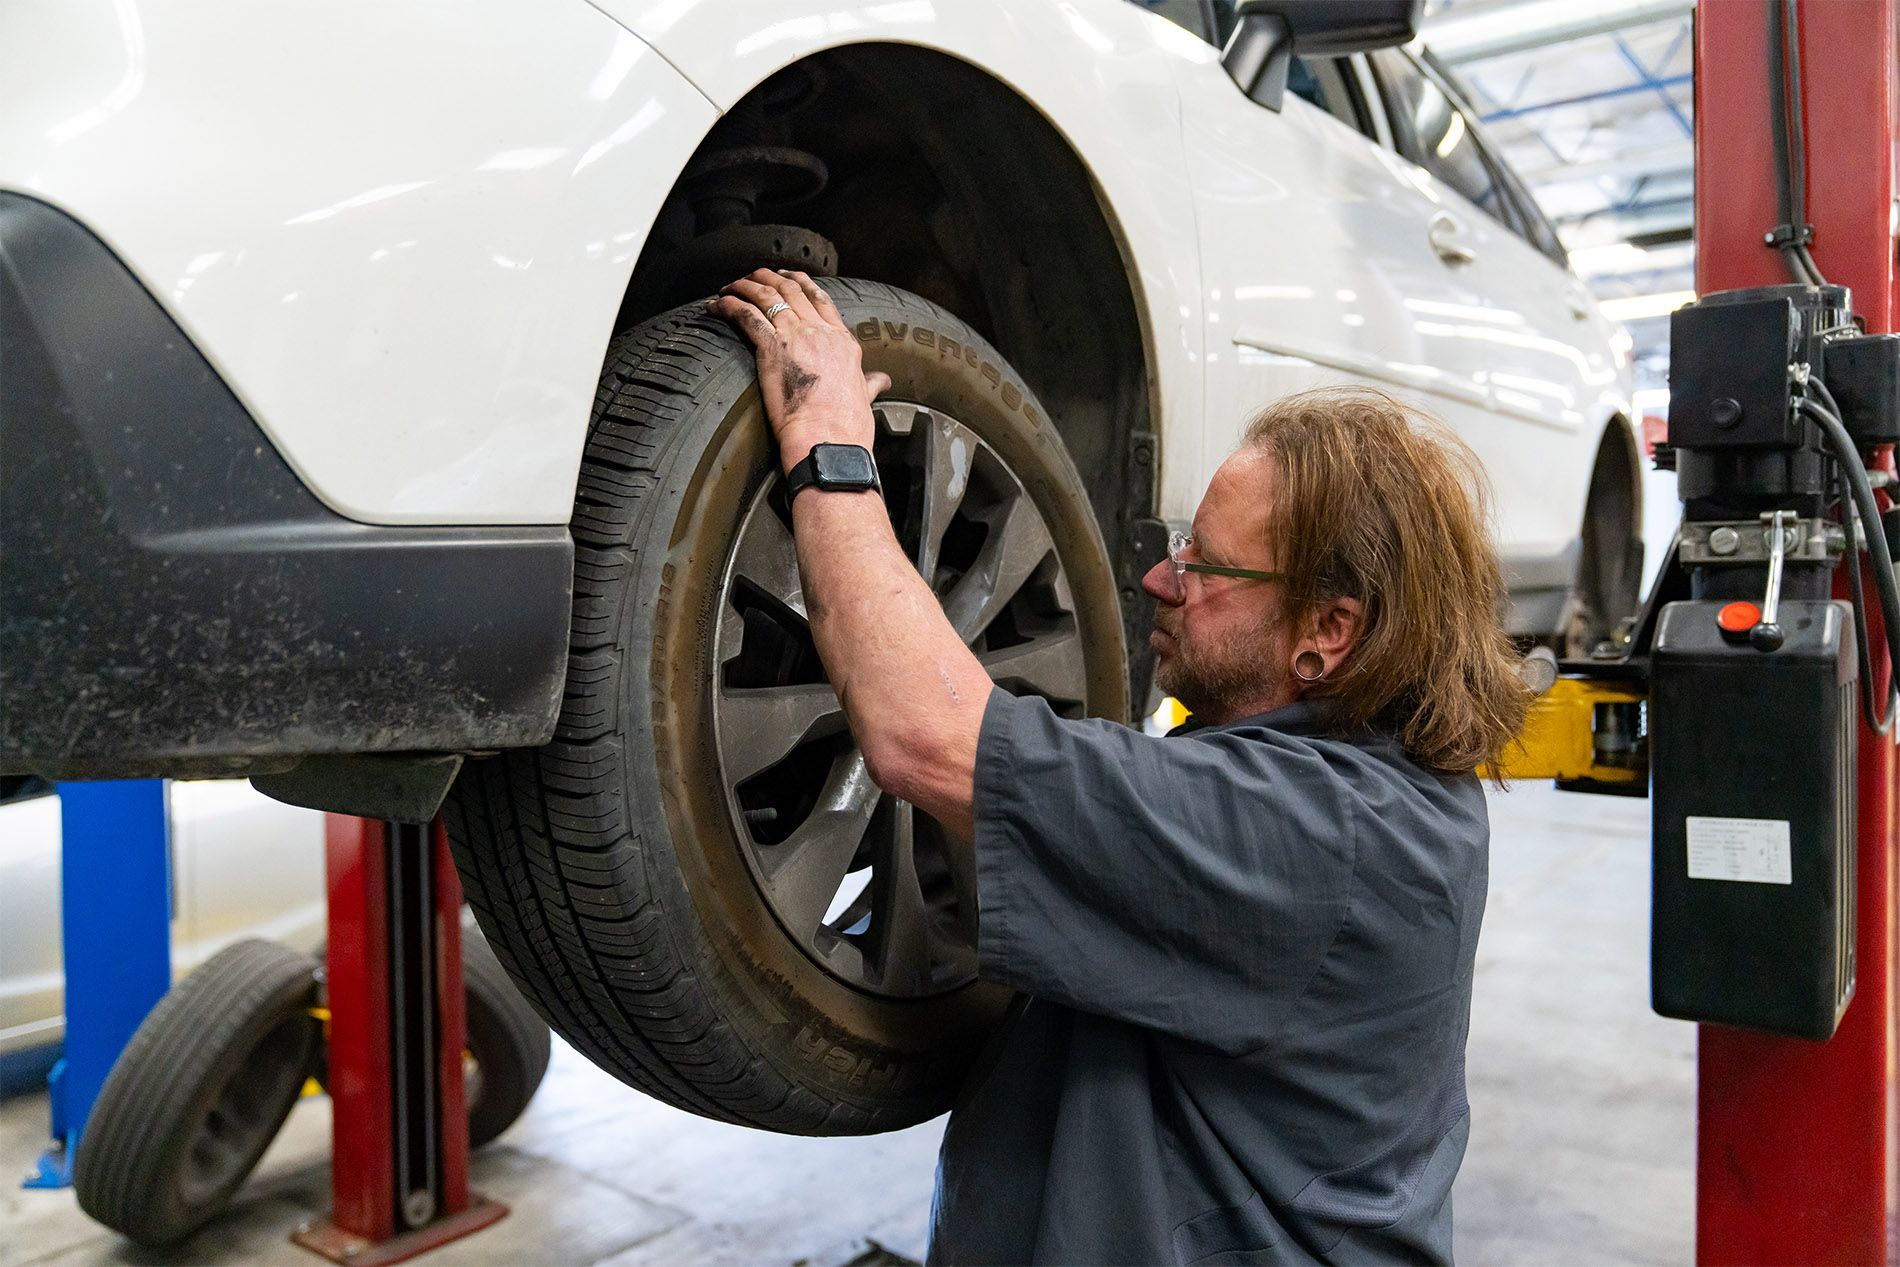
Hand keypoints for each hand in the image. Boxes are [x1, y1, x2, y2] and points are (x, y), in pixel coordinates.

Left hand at [709, 270, 891, 472]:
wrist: (829, 440)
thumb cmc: (847, 426)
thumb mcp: (865, 396)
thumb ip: (871, 383)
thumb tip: (882, 380)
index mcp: (842, 340)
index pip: (820, 298)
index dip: (801, 282)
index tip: (787, 276)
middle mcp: (819, 331)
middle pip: (791, 288)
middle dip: (768, 277)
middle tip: (753, 275)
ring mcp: (795, 336)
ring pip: (766, 295)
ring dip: (744, 286)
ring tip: (730, 286)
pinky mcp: (771, 349)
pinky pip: (745, 316)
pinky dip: (728, 306)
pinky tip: (715, 305)